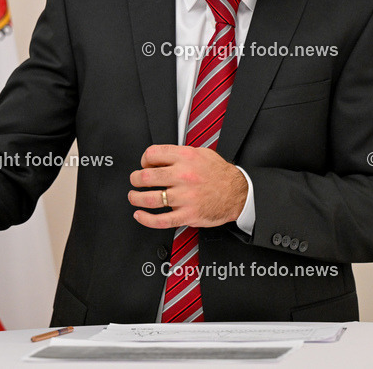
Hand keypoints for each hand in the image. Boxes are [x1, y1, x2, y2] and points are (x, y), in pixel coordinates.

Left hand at [128, 145, 246, 228]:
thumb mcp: (201, 153)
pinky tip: (140, 215)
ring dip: (136, 198)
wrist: (238, 193)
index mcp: (185, 157)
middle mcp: (183, 176)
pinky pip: (161, 220)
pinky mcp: (187, 214)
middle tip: (134, 181)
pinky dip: (146, 219)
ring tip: (133, 197)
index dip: (143, 160)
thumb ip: (180, 154)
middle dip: (135, 179)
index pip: (152, 154)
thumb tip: (159, 157)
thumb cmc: (219, 173)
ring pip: (150, 199)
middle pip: (146, 176)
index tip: (144, 165)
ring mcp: (184, 196)